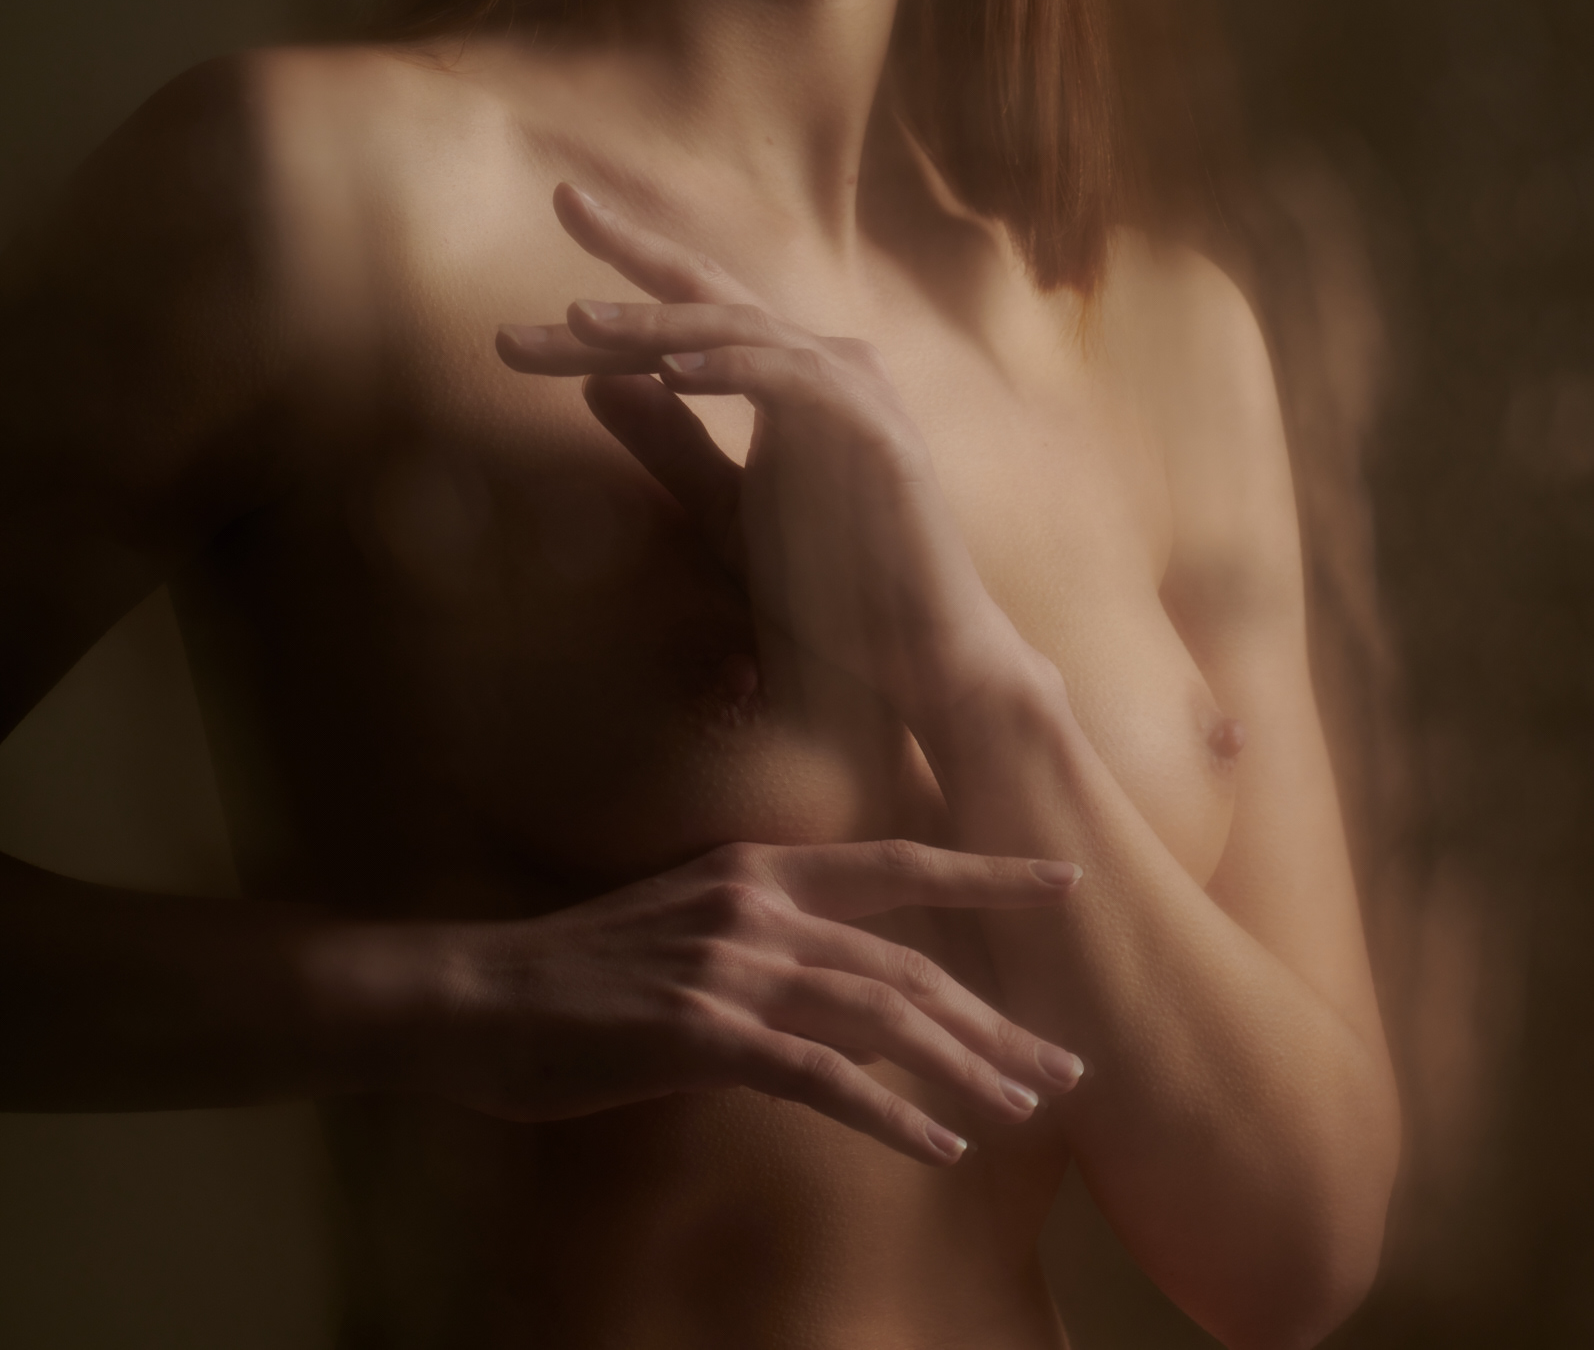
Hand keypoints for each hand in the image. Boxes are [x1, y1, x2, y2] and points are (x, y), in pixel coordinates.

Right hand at [396, 837, 1082, 1162]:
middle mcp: (758, 906)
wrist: (476, 994)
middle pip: (910, 958)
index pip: (897, 864)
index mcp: (756, 869)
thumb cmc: (577, 974)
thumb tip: (837, 985)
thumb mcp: (683, 924)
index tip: (1065, 879)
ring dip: (967, 1066)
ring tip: (1029, 1108)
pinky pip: (824, 1077)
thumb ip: (764, 940)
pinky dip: (893, 1113)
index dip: (986, 870)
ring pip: (884, 1016)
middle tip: (1070, 1064)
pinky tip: (942, 1145)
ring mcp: (734, 968)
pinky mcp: (706, 1035)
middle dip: (999, 1015)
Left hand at [498, 185, 1020, 721]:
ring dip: (656, 322)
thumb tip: (595, 382)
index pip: (684, 325)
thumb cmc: (829, 591)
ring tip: (580, 321)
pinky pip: (791, 379)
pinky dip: (731, 368)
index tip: (517, 324)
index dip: (609, 309)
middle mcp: (818, 366)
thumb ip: (669, 446)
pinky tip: (670, 372)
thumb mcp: (721, 512)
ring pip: (740, 327)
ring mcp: (851, 390)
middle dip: (633, 250)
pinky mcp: (874, 428)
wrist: (915, 658)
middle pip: (709, 295)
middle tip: (565, 202)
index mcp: (782, 380)